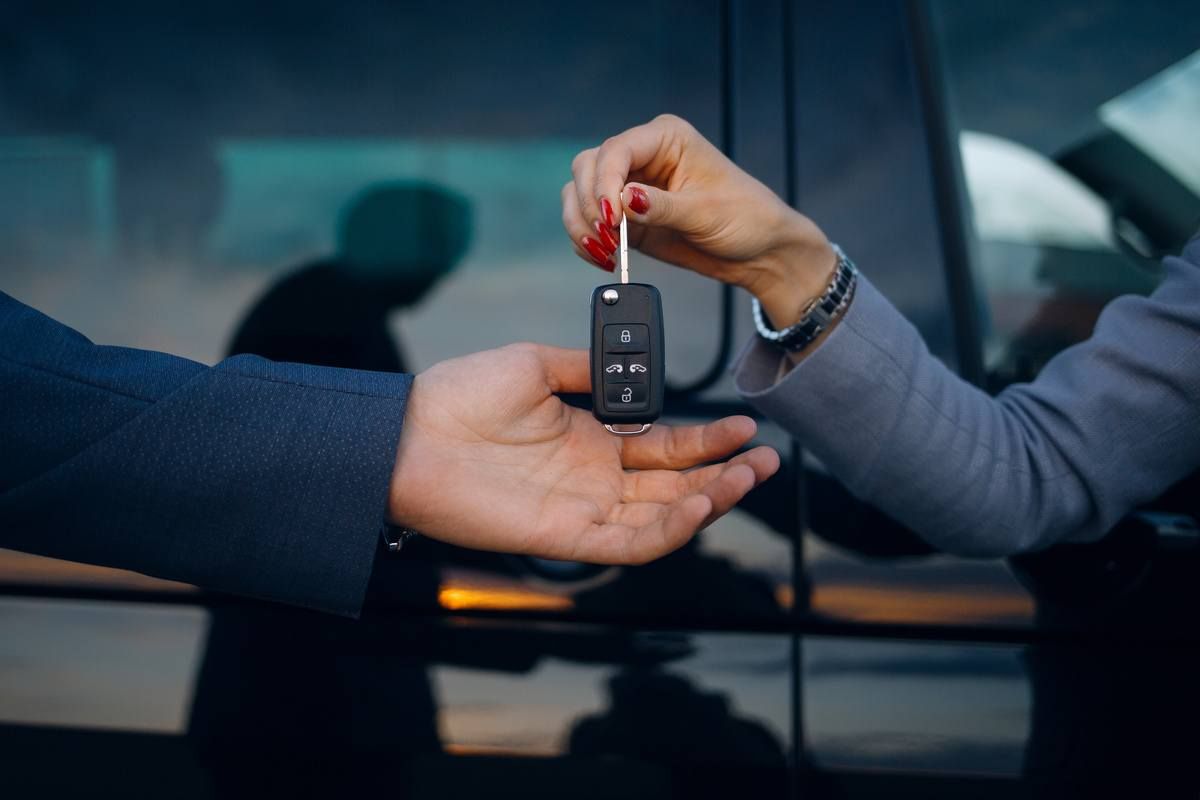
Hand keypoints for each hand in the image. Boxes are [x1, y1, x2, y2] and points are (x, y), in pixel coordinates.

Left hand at [388, 343, 778, 563]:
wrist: (409, 433)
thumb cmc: (460, 396)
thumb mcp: (536, 364)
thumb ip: (588, 369)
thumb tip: (629, 365)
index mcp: (591, 440)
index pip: (664, 447)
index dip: (707, 440)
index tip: (745, 424)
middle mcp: (593, 479)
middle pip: (675, 485)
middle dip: (724, 474)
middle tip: (766, 459)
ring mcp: (582, 510)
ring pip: (662, 518)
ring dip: (709, 501)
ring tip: (747, 478)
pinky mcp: (564, 537)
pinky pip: (628, 544)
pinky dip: (668, 530)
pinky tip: (699, 505)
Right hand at [562, 114, 836, 328]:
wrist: (758, 252)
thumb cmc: (747, 218)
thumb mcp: (707, 213)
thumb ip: (663, 207)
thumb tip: (625, 200)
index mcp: (666, 138)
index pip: (616, 149)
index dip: (604, 182)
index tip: (612, 216)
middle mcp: (643, 157)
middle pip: (588, 167)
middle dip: (590, 204)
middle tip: (609, 236)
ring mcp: (631, 186)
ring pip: (579, 193)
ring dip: (582, 223)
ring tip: (605, 250)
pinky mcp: (626, 217)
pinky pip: (588, 222)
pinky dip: (586, 240)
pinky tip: (604, 256)